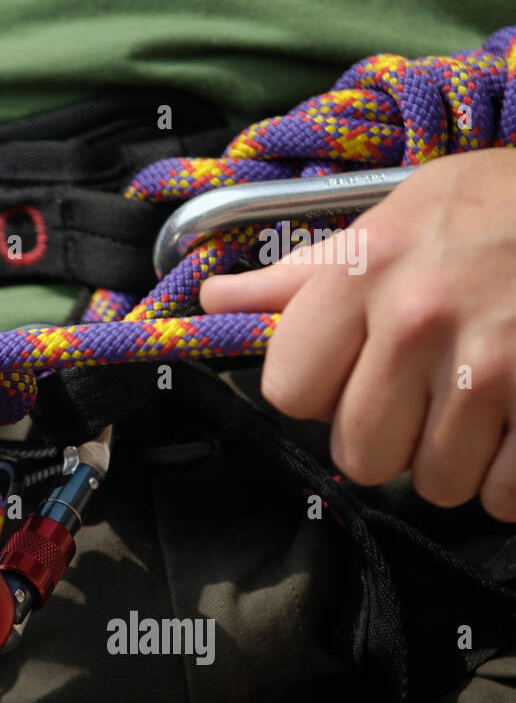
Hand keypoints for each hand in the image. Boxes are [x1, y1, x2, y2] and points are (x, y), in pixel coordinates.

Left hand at [201, 148, 515, 520]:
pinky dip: (511, 481)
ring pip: (435, 482)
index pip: (290, 392)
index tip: (351, 375)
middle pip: (360, 454)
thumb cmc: (496, 206)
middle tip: (422, 400)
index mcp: (364, 274)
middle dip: (387, 440)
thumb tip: (216, 300)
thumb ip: (303, 275)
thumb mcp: (393, 216)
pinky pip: (505, 495)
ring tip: (479, 408)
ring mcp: (492, 367)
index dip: (319, 393)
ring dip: (455, 461)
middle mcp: (419, 321)